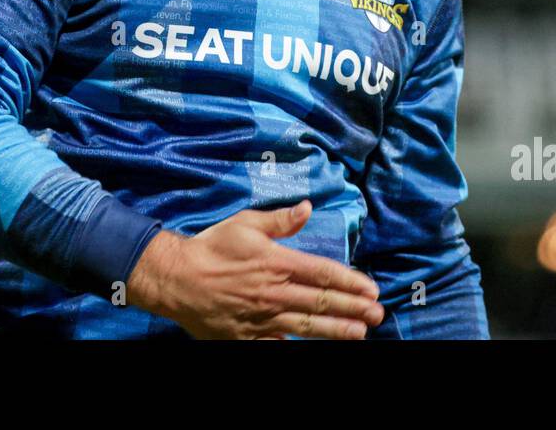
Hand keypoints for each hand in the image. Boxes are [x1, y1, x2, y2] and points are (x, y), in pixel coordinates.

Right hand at [125, 200, 383, 339]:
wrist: (176, 280)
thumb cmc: (211, 248)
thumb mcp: (245, 224)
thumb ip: (280, 220)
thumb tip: (308, 208)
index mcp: (277, 263)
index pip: (324, 274)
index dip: (351, 282)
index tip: (371, 289)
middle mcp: (275, 293)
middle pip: (322, 303)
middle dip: (354, 309)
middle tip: (378, 314)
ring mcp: (263, 319)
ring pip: (308, 327)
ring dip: (337, 331)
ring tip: (360, 334)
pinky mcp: (249, 337)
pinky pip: (279, 344)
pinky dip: (299, 346)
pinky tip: (315, 348)